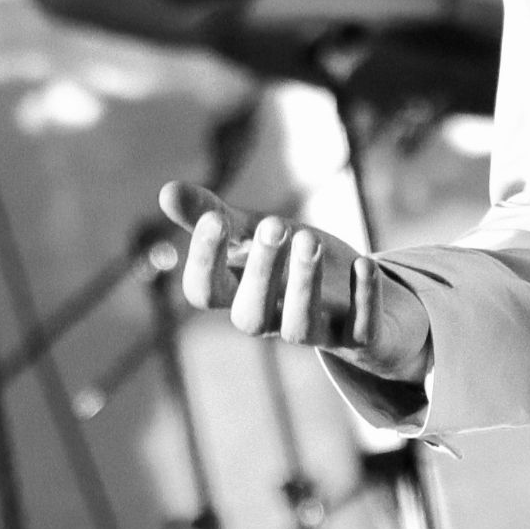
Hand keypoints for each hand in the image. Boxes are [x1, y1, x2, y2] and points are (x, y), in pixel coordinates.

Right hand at [163, 182, 430, 385]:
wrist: (360, 293)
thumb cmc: (296, 262)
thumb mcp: (258, 233)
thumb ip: (217, 217)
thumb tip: (165, 191)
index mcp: (240, 293)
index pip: (205, 293)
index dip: (205, 261)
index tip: (216, 219)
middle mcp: (273, 319)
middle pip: (250, 317)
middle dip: (261, 271)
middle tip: (276, 225)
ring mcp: (317, 332)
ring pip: (299, 329)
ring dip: (304, 286)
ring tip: (309, 240)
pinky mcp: (360, 338)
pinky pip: (360, 332)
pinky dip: (364, 298)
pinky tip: (365, 262)